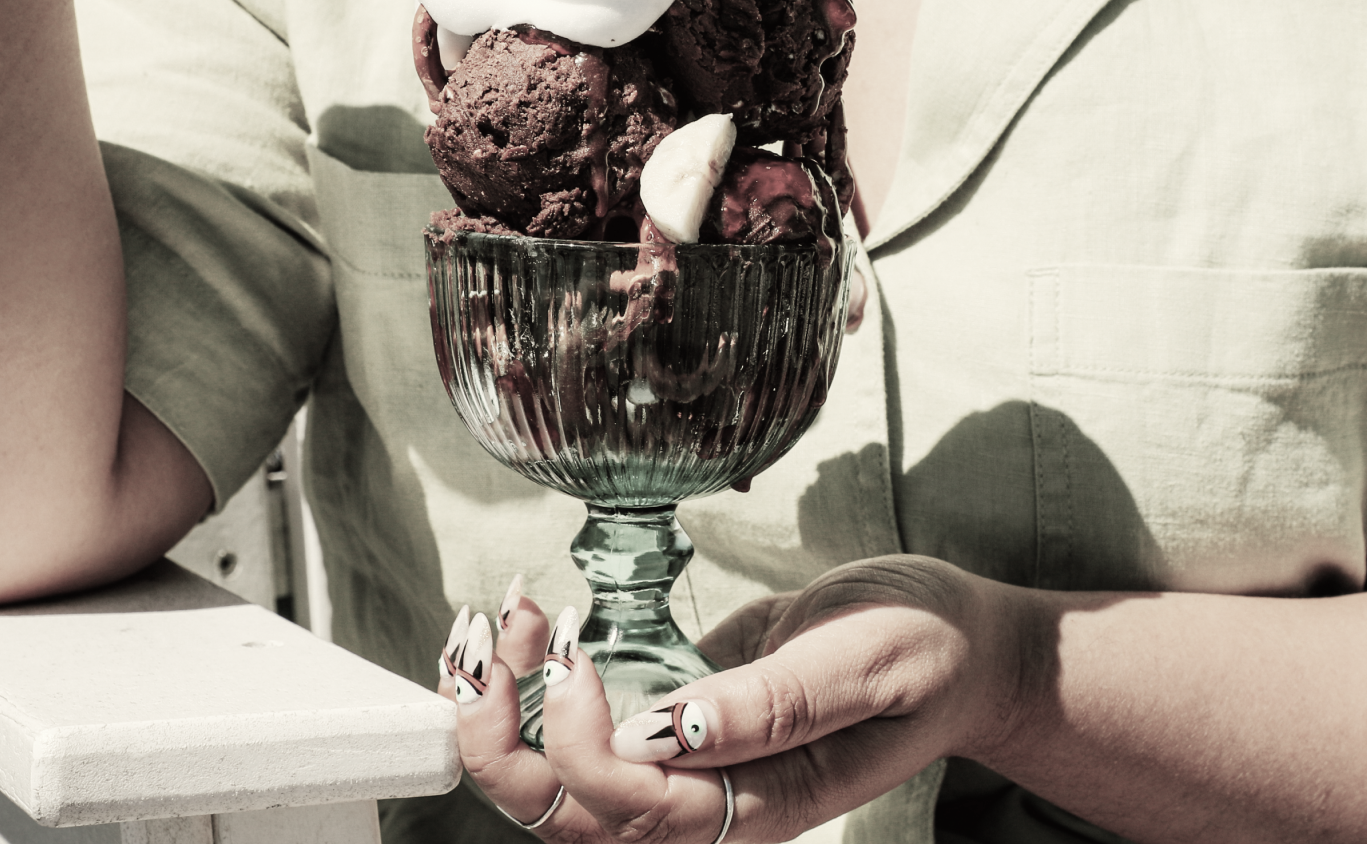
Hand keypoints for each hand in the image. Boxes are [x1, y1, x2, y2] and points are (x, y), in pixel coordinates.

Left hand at [444, 557, 1028, 840]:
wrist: (957, 645)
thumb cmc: (925, 650)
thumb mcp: (868, 658)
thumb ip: (776, 700)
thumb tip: (672, 732)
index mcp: (764, 805)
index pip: (635, 815)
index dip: (579, 747)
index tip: (574, 654)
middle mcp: (714, 806)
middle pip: (573, 821)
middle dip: (502, 743)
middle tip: (486, 642)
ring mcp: (688, 771)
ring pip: (561, 789)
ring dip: (503, 715)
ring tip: (497, 621)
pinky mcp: (677, 725)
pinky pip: (584, 737)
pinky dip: (533, 689)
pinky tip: (531, 624)